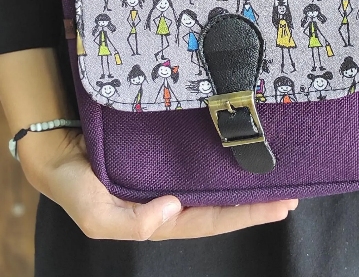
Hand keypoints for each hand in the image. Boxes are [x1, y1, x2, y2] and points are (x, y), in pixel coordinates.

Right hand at [19, 128, 297, 240]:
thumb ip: (129, 223)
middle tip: (292, 193)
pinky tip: (239, 151)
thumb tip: (172, 209)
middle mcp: (170, 197)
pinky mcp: (165, 150)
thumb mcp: (94, 213)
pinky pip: (199, 157)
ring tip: (276, 175)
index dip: (245, 215)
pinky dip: (222, 158)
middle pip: (220, 204)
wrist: (57, 145)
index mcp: (159, 217)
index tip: (280, 205)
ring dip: (243, 181)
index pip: (210, 220)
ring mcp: (169, 173)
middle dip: (255, 202)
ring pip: (213, 181)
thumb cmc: (73, 181)